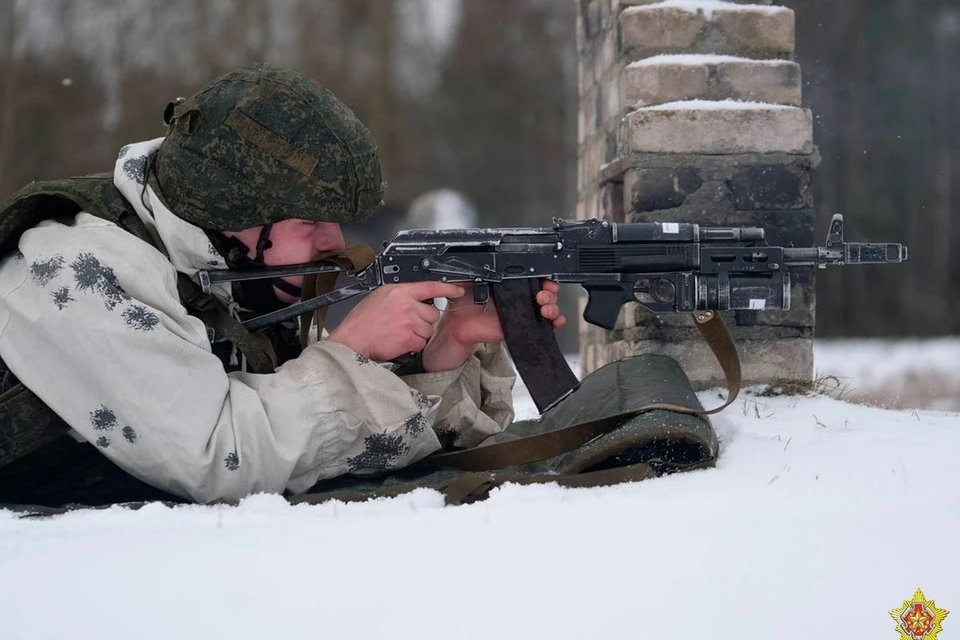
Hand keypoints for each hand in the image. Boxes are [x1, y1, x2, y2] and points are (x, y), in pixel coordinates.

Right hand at [328, 282, 465, 361]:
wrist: (352, 340)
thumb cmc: (361, 322)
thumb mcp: (379, 297)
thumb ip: (400, 296)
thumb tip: (414, 298)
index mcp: (399, 291)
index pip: (430, 286)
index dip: (448, 288)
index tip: (459, 290)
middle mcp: (406, 304)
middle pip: (433, 313)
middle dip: (424, 321)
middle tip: (406, 325)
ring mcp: (409, 321)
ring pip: (428, 330)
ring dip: (418, 334)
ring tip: (399, 334)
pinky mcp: (409, 337)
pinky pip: (421, 343)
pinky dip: (413, 345)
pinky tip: (399, 342)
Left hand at [422, 280, 565, 371]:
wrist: (456, 324)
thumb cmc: (462, 301)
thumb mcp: (470, 277)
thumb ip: (476, 266)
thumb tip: (479, 254)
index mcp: (508, 284)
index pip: (534, 277)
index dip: (543, 276)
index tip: (545, 277)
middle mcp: (518, 298)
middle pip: (546, 292)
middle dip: (550, 290)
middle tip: (542, 292)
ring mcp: (522, 314)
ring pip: (549, 308)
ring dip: (552, 305)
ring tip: (543, 304)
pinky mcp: (521, 327)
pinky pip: (544, 326)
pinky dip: (554, 323)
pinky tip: (554, 320)